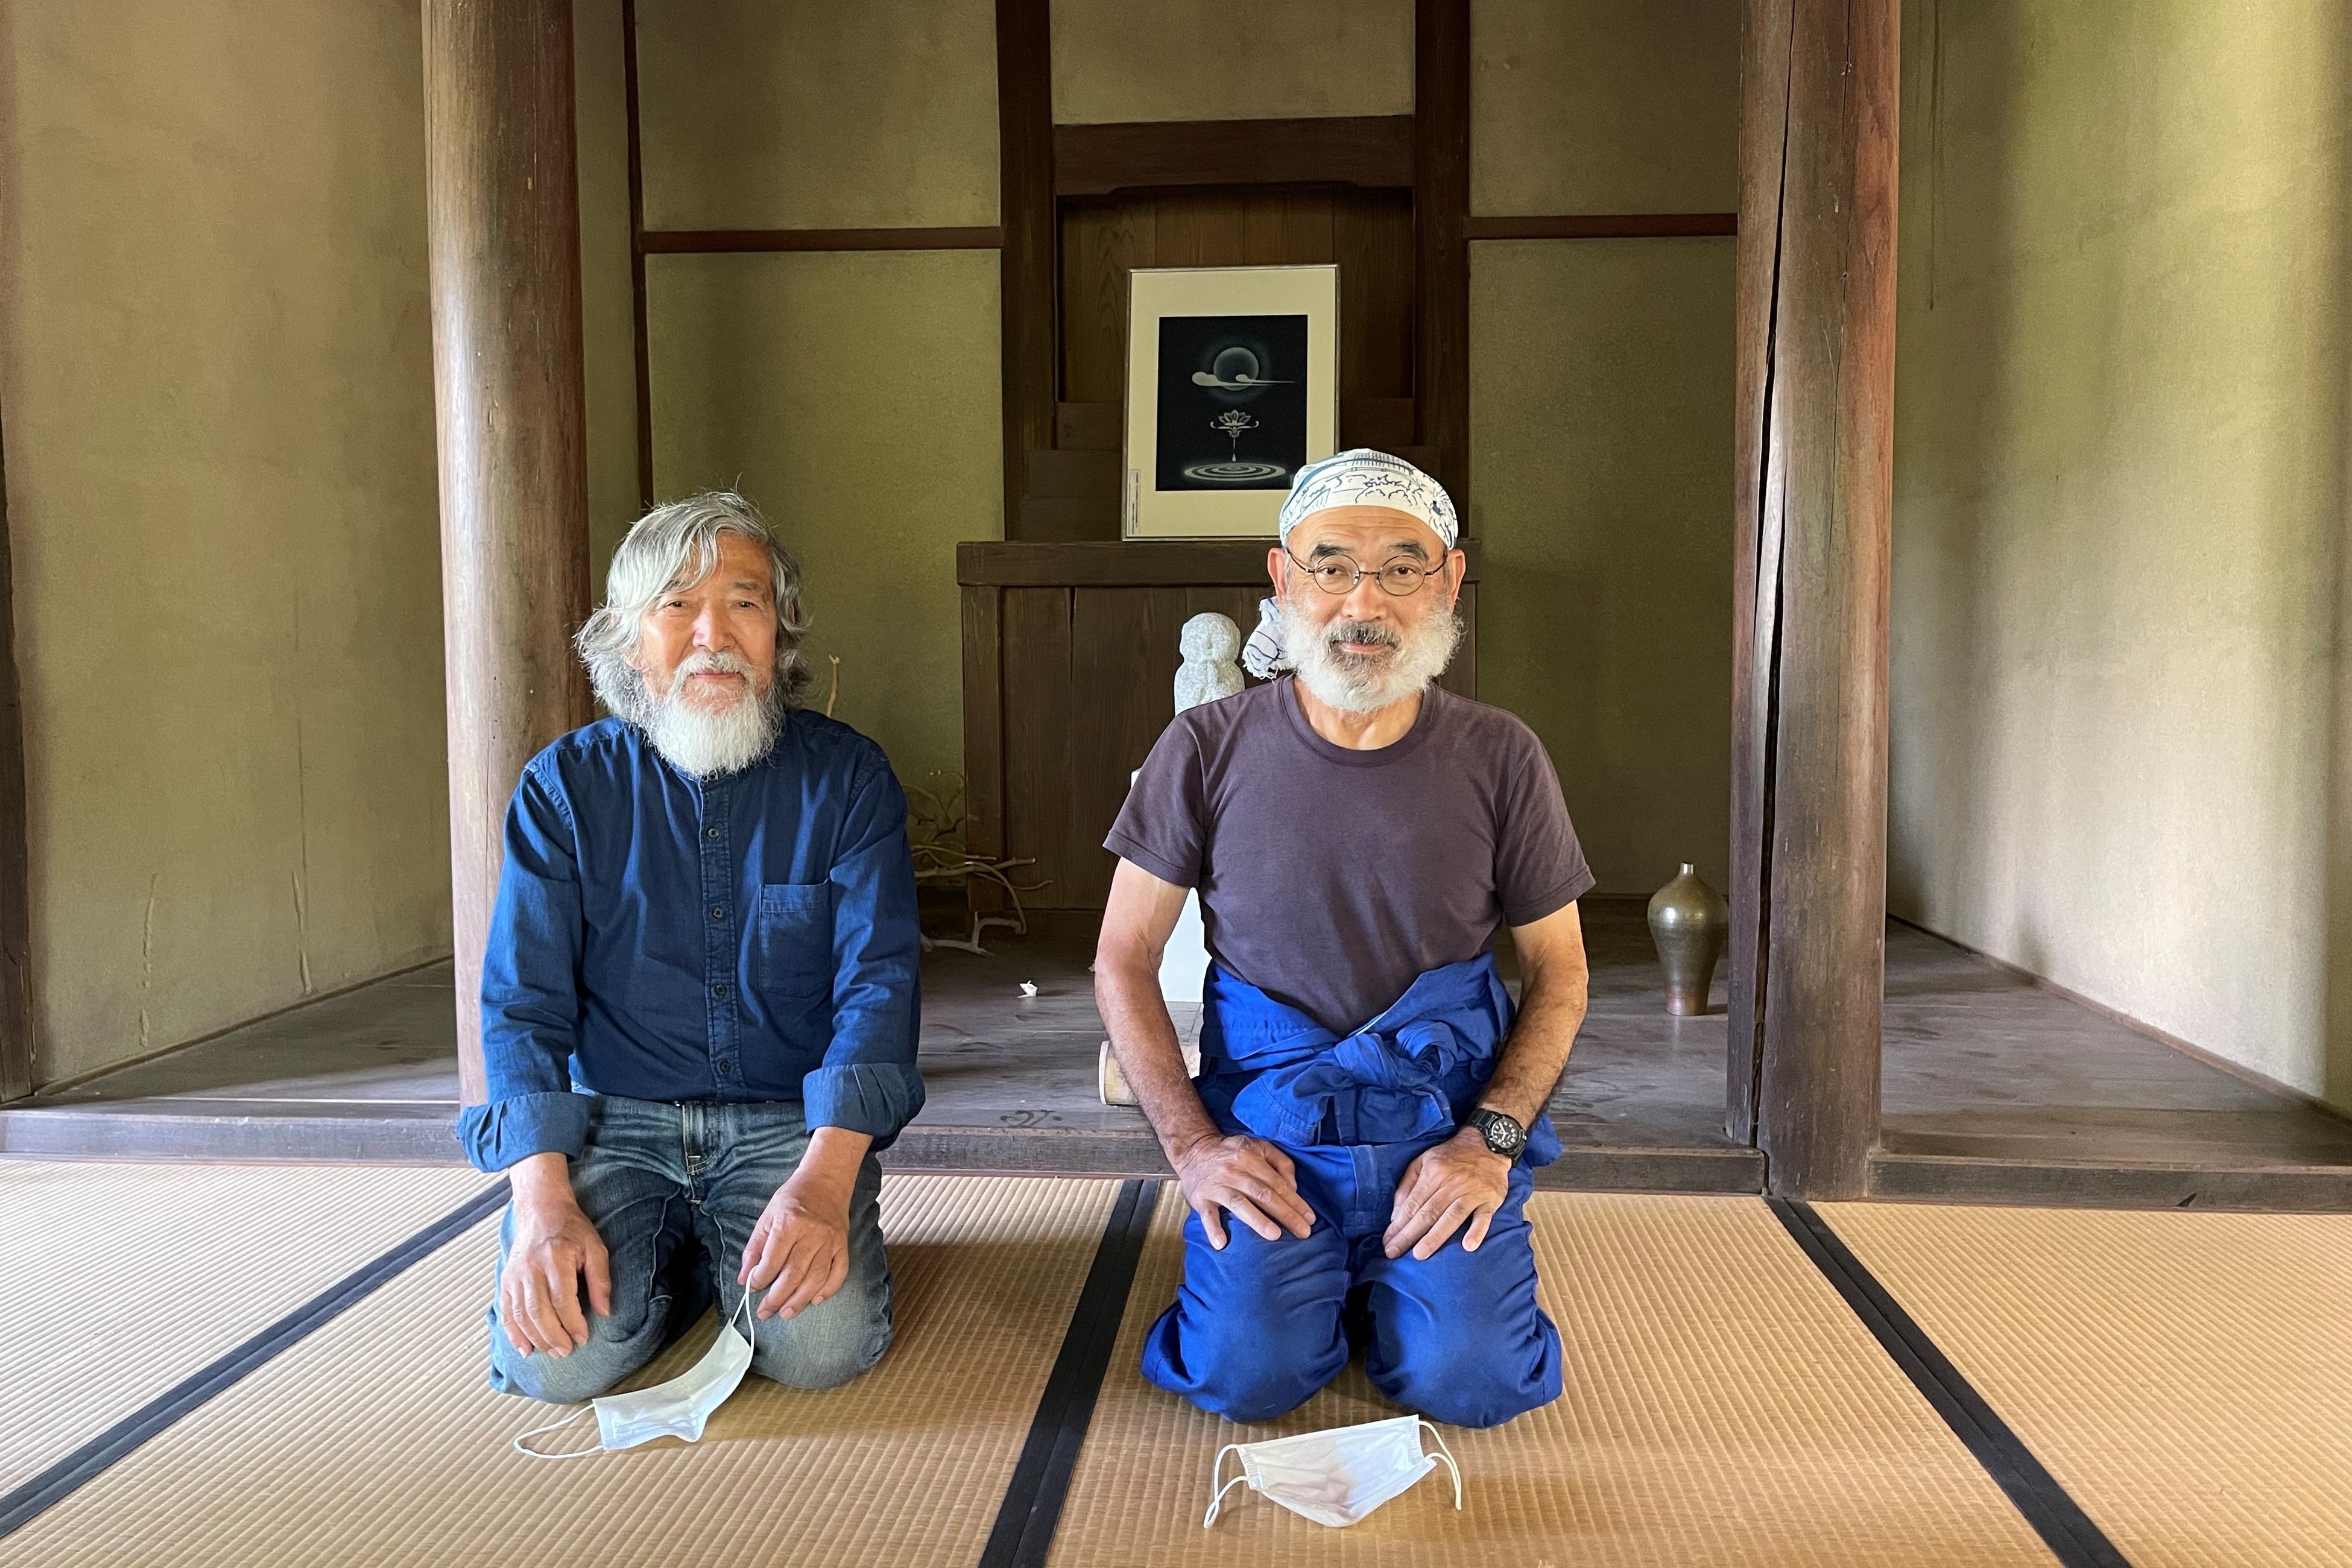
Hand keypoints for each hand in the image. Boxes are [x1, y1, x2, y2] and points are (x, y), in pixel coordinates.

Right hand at [500, 1182, 611, 1357]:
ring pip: (521, 1315)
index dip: (572, 1323)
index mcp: (555, 1258)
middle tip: (566, 1351)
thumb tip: (604, 1312)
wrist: (541, 1210)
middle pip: (539, 1311)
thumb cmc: (571, 1229)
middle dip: (553, 1336)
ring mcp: (515, 1275)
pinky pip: (507, 1312)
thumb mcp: (595, 1248)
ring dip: (536, 1338)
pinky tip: (525, 1349)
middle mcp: (531, 1268)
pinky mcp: (506, 1280)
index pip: (562, 1299)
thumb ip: (600, 1280)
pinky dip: (514, 1334)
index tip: (583, 1337)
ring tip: (552, 1352)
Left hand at [738, 1169, 851, 1320]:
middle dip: (777, 1298)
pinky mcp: (843, 1244)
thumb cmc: (794, 1198)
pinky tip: (815, 1300)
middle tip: (765, 1312)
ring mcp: (830, 1240)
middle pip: (794, 1274)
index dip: (760, 1279)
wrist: (826, 1181)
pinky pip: (839, 1272)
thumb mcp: (767, 1216)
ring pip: (816, 1278)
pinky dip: (829, 1289)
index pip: (773, 1260)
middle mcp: (812, 1233)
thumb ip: (755, 1247)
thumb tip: (745, 1278)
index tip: (752, 1289)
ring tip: (786, 1313)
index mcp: (789, 1223)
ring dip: (800, 1300)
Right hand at [1172, 1134, 1316, 1249]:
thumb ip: (1280, 1162)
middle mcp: (1234, 1171)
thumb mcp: (1259, 1146)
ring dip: (1257, 1219)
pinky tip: (1221, 1243)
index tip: (1310, 1218)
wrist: (1193, 1149)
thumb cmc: (1232, 1152)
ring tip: (1274, 1235)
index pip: (1277, 1183)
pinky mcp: (1201, 1198)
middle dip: (1286, 1214)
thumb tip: (1293, 1187)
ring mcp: (1216, 1185)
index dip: (1295, 1201)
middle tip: (1303, 1232)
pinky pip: (1207, 1214)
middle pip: (1263, 1194)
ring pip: (1239, 1203)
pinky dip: (1213, 1228)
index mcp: (1250, 1157)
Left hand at [1384, 1127, 1510, 1259]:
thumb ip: (1407, 1185)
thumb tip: (1395, 1214)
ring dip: (1435, 1236)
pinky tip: (1468, 1246)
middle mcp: (1452, 1183)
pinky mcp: (1490, 1199)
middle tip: (1393, 1252)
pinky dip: (1477, 1231)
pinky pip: (1484, 1217)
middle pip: (1428, 1213)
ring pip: (1452, 1217)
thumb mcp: (1423, 1160)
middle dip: (1409, 1234)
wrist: (1488, 1143)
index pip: (1413, 1203)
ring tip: (1419, 1254)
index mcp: (1433, 1173)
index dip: (1399, 1224)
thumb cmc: (1451, 1156)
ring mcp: (1472, 1192)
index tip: (1387, 1242)